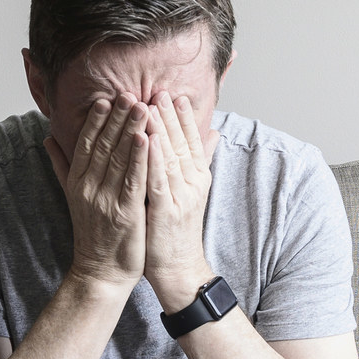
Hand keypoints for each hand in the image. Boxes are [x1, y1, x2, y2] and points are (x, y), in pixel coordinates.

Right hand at [43, 96, 148, 287]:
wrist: (100, 272)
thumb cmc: (92, 233)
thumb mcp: (72, 196)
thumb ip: (61, 165)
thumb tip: (47, 138)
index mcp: (78, 182)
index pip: (86, 144)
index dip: (95, 121)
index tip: (105, 99)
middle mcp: (89, 189)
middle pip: (103, 146)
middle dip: (116, 118)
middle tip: (128, 93)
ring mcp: (107, 201)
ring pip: (119, 159)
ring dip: (131, 130)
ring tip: (142, 106)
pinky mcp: (126, 214)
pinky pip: (133, 181)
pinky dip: (140, 158)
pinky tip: (147, 139)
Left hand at [142, 90, 219, 313]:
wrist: (178, 268)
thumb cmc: (176, 229)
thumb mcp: (191, 191)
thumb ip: (199, 160)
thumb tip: (213, 132)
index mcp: (198, 177)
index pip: (191, 140)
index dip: (182, 117)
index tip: (173, 94)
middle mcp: (194, 183)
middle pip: (181, 143)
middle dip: (168, 116)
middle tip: (159, 90)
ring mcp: (182, 196)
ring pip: (170, 157)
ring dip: (159, 130)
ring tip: (148, 105)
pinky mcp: (167, 210)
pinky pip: (159, 179)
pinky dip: (153, 158)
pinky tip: (145, 140)